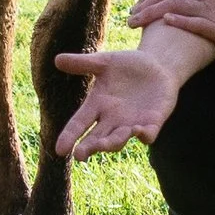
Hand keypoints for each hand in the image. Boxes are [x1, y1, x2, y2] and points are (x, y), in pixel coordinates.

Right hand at [52, 46, 179, 158]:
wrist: (158, 65)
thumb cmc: (128, 65)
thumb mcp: (105, 62)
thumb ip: (83, 63)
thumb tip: (57, 59)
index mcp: (97, 105)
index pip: (79, 123)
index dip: (69, 136)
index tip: (60, 150)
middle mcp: (111, 120)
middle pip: (96, 139)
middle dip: (89, 147)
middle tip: (80, 156)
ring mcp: (131, 123)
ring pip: (118, 140)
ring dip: (113, 142)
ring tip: (105, 143)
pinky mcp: (152, 123)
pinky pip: (148, 134)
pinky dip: (144, 135)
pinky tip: (140, 132)